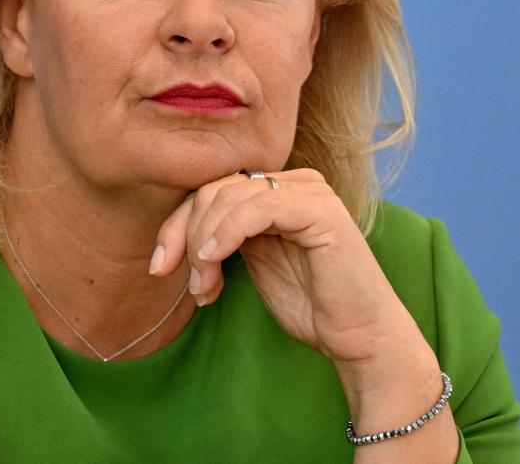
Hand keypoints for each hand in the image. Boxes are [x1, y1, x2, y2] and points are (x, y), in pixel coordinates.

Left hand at [150, 168, 421, 367]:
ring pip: (230, 196)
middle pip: (214, 189)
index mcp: (276, 190)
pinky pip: (259, 206)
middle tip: (190, 284)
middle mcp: (293, 182)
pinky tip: (212, 259)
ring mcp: (309, 191)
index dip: (177, 225)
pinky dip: (226, 231)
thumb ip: (222, 238)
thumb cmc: (309, 304)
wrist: (359, 336)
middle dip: (186, 235)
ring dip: (204, 243)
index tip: (160, 266)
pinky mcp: (320, 209)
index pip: (211, 190)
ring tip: (204, 286)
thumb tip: (175, 235)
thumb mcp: (251, 263)